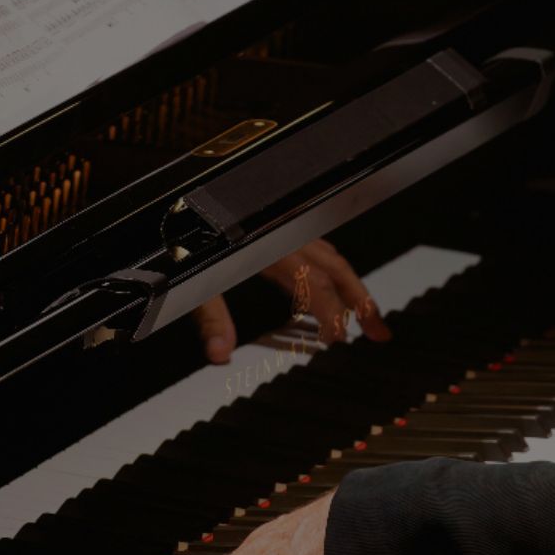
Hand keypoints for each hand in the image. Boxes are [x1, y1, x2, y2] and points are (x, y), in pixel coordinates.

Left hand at [194, 239, 390, 362]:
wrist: (175, 200)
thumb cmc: (183, 230)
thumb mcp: (192, 277)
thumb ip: (210, 316)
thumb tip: (221, 354)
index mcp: (270, 246)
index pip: (315, 284)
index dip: (331, 314)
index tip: (340, 341)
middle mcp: (283, 234)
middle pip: (336, 267)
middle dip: (362, 300)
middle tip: (380, 332)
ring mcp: (282, 228)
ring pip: (329, 255)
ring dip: (350, 285)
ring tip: (363, 314)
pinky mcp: (275, 227)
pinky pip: (313, 248)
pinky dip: (328, 271)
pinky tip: (324, 289)